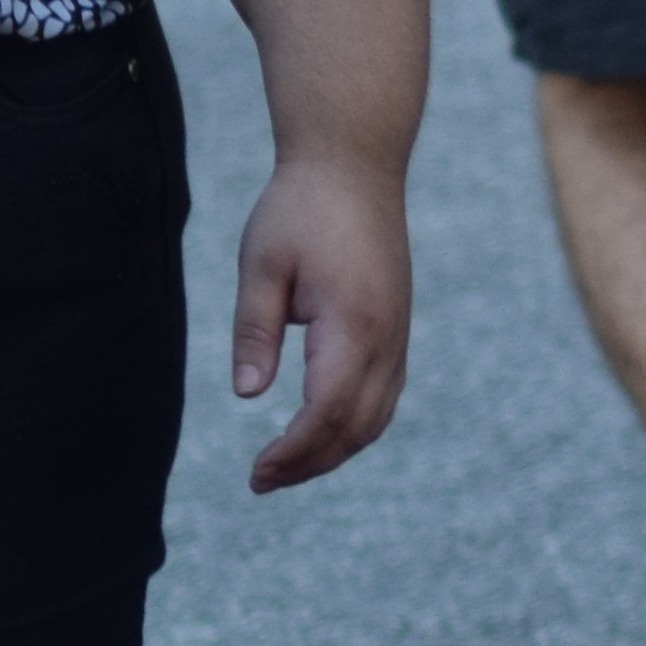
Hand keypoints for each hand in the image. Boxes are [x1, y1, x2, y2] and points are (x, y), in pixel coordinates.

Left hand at [226, 148, 406, 491]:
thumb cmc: (301, 209)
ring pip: (378, 414)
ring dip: (335, 448)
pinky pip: (385, 393)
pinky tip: (320, 429)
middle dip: (312, 462)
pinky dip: (355, 424)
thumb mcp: (262, 265)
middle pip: (359, 424)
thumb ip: (255, 333)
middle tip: (259, 481)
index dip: (293, 450)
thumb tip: (247, 395)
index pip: (328, 410)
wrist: (356, 164)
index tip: (254, 472)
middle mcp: (387, 334)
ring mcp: (398, 331)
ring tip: (285, 465)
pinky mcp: (396, 325)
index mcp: (353, 321)